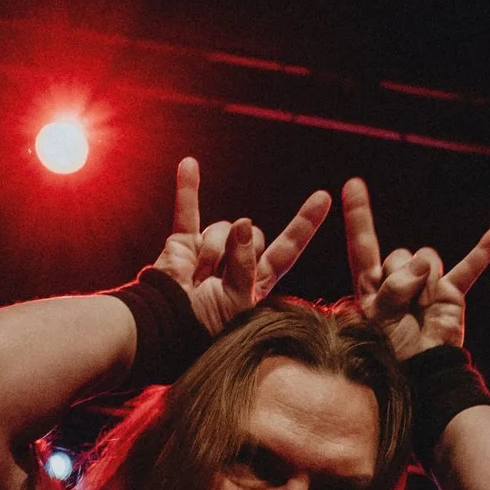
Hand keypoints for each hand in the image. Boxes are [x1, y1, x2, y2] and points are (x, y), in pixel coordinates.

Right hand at [153, 158, 332, 336]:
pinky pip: (187, 211)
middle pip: (252, 234)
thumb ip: (244, 264)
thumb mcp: (237, 300)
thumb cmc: (205, 324)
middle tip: (217, 279)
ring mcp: (210, 250)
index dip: (304, 225)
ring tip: (196, 278)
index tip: (323, 197)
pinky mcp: (183, 243)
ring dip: (210, 252)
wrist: (166, 325)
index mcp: (256, 281)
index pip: (287, 249)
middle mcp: (236, 263)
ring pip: (223, 228)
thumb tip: (243, 223)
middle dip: (236, 251)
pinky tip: (189, 164)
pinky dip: (187, 189)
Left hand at [342, 177, 489, 359]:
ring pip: (425, 258)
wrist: (421, 376)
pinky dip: (484, 251)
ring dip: (423, 284)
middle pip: (398, 255)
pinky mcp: (451, 293)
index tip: (352, 185)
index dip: (358, 215)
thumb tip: (424, 261)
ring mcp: (426, 285)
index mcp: (370, 288)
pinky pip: (469, 268)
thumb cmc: (390, 353)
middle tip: (401, 310)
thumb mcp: (376, 318)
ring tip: (422, 311)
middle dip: (399, 279)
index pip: (363, 245)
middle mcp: (398, 281)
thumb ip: (393, 287)